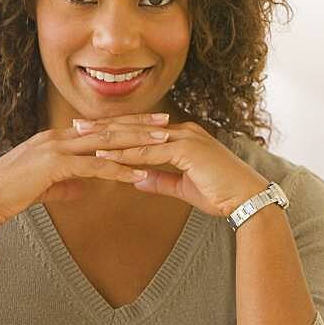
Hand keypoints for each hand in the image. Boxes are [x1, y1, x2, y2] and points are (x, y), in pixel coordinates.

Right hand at [0, 112, 175, 229]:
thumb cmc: (11, 193)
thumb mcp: (44, 185)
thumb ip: (66, 183)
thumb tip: (83, 188)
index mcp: (59, 137)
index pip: (101, 126)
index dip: (128, 122)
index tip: (152, 121)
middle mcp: (61, 136)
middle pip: (109, 127)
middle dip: (140, 124)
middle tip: (168, 122)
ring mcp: (58, 148)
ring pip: (106, 142)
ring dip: (137, 142)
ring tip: (164, 143)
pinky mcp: (55, 165)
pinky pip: (94, 166)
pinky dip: (119, 169)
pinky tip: (138, 175)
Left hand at [73, 117, 269, 218]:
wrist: (248, 199)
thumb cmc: (222, 194)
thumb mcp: (185, 187)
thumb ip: (161, 180)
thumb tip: (137, 178)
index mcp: (183, 135)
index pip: (142, 129)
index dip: (115, 129)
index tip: (90, 131)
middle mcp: (183, 131)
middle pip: (135, 126)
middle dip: (104, 126)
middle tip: (76, 125)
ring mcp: (186, 137)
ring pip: (138, 136)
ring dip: (108, 137)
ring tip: (82, 138)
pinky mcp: (188, 150)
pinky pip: (149, 152)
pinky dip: (126, 154)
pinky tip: (105, 156)